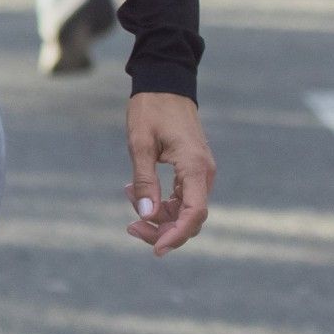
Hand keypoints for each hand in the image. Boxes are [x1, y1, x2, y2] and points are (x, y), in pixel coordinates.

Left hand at [124, 92, 214, 255]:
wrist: (165, 85)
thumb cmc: (151, 110)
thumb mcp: (139, 143)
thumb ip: (144, 180)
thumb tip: (146, 214)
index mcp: (195, 167)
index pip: (194, 213)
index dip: (176, 235)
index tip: (156, 249)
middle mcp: (203, 174)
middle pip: (190, 218)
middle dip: (162, 229)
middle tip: (130, 228)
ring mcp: (200, 173)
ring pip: (185, 210)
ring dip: (159, 215)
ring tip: (129, 196)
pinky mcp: (192, 170)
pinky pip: (181, 197)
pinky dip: (161, 201)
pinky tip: (135, 191)